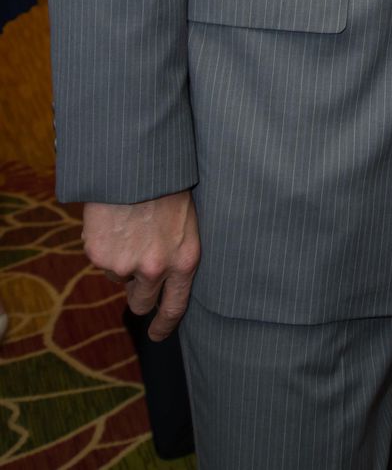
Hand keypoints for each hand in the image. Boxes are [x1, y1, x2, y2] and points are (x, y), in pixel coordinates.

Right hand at [82, 191, 199, 340]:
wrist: (136, 163)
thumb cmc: (167, 186)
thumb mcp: (185, 221)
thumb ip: (175, 253)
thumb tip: (162, 280)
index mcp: (184, 260)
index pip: (175, 307)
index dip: (164, 325)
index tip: (156, 335)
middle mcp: (155, 269)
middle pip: (140, 302)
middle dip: (137, 292)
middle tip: (136, 270)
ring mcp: (125, 265)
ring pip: (118, 276)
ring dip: (121, 259)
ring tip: (129, 225)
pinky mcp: (100, 255)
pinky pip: (100, 258)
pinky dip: (104, 244)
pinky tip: (113, 220)